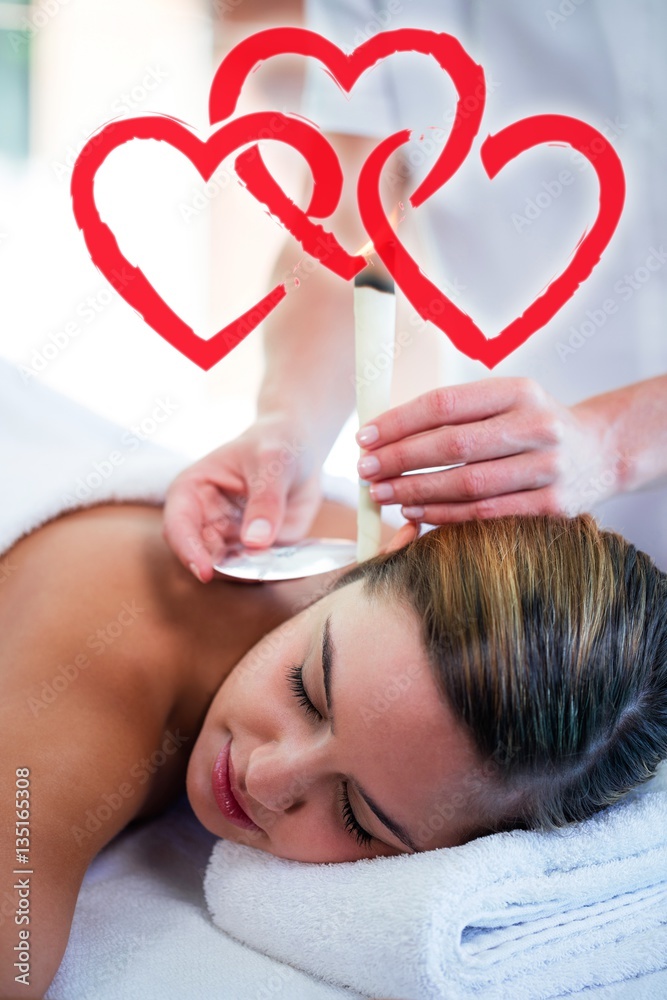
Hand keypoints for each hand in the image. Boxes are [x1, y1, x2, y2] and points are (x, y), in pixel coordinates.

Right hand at [163, 414, 321, 581]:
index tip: (205, 572)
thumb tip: (255, 541)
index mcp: (191, 492)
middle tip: (257, 568)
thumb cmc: (275, 444)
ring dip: (253, 573)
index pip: (178, 527)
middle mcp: (205, 521)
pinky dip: (276, 573)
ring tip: (280, 560)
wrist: (300, 449)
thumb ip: (265, 500)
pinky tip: (295, 564)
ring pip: (234, 571)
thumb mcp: (273, 462)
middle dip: (229, 569)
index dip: (188, 551)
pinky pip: (262, 571)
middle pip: (205, 557)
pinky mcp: (256, 551)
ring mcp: (231, 539)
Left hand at [355, 377, 625, 522]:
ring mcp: (548, 468)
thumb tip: (384, 432)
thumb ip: (456, 414)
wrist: (600, 453)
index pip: (444, 404)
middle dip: (399, 459)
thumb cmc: (533, 427)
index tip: (365, 437)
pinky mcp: (553, 506)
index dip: (399, 422)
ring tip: (383, 493)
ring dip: (415, 491)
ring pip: (466, 484)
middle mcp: (536, 426)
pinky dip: (446, 515)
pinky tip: (417, 513)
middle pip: (452, 445)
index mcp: (518, 391)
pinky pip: (487, 515)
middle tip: (365, 471)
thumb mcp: (505, 403)